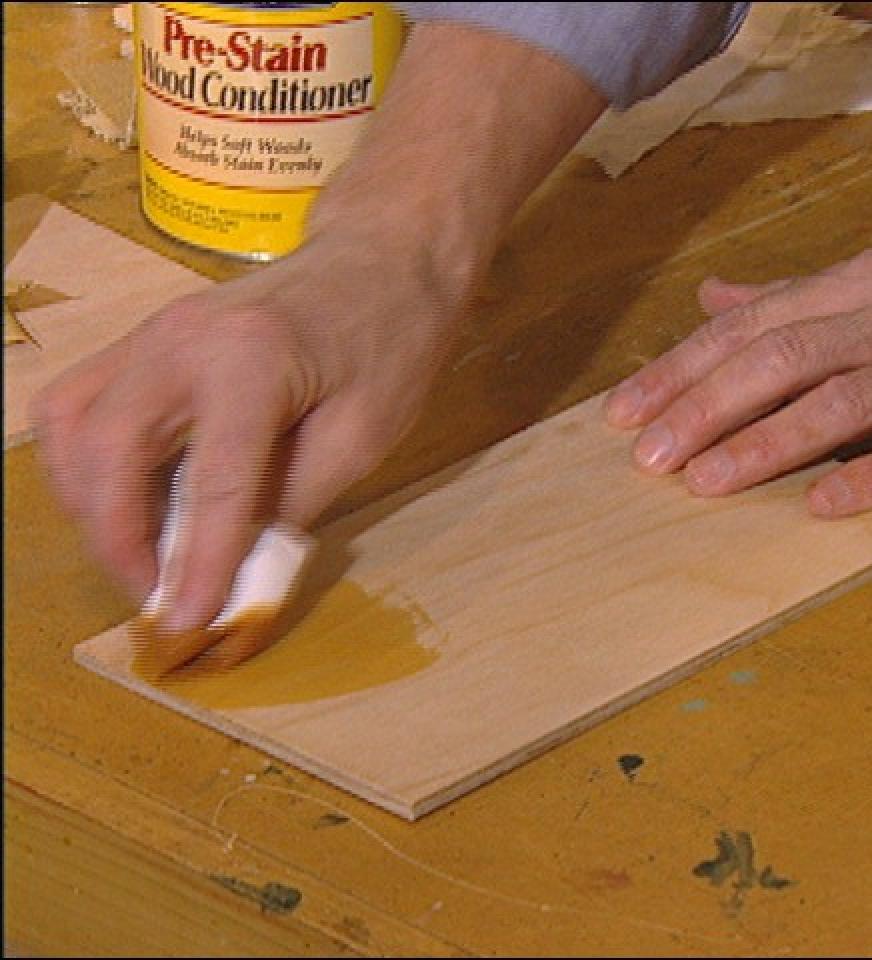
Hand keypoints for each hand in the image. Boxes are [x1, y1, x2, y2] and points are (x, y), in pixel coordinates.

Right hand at [34, 231, 458, 667]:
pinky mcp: (143, 339)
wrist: (381, 260)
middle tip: (155, 594)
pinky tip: (126, 502)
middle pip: (108, 451)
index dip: (197, 562)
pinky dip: (86, 465)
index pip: (211, 483)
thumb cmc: (389, 343)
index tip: (187, 622)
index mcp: (252, 360)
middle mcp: (181, 339)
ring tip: (141, 555)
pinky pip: (80, 406)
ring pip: (73, 428)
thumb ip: (295, 502)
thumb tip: (235, 571)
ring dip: (91, 504)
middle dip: (117, 538)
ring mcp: (151, 332)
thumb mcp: (365, 435)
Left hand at [604, 229, 871, 514]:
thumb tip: (711, 297)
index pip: (751, 325)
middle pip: (781, 359)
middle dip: (706, 407)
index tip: (625, 411)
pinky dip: (871, 474)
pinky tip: (820, 506)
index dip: (683, 367)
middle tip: (648, 457)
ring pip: (840, 400)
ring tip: (706, 483)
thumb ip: (794, 295)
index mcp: (857, 283)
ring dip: (767, 442)